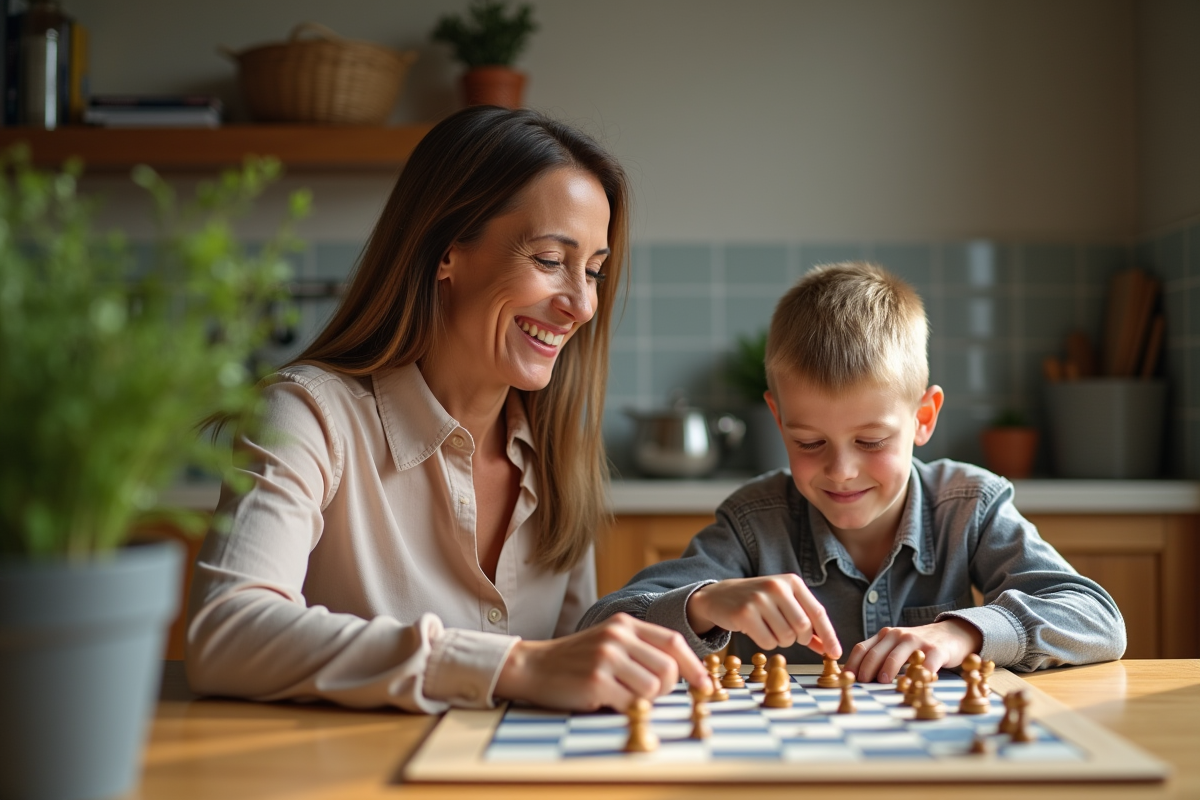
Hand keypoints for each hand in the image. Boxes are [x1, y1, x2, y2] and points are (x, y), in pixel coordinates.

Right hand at [493, 613, 707, 711]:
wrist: (533, 666)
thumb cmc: (576, 659)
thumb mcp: (609, 642)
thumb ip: (641, 649)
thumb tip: (682, 672)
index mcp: (624, 624)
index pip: (673, 642)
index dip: (694, 666)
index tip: (705, 685)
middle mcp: (617, 637)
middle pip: (668, 670)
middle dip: (666, 690)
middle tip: (647, 695)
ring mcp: (606, 658)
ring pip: (653, 689)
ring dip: (643, 701)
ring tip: (622, 695)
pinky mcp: (596, 681)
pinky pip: (631, 703)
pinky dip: (624, 708)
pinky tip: (606, 699)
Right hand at [685, 575, 841, 658]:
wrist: (719, 596)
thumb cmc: (758, 602)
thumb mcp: (784, 604)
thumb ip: (806, 622)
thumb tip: (827, 648)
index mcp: (792, 582)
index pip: (817, 612)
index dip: (828, 635)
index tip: (835, 654)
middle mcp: (777, 587)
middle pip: (803, 628)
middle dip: (799, 639)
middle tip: (787, 635)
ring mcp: (760, 599)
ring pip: (786, 637)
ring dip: (780, 641)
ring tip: (768, 628)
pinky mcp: (744, 613)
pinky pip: (767, 642)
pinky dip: (765, 643)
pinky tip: (755, 630)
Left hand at [843, 618, 982, 682]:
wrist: (951, 634)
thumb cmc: (918, 646)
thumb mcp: (896, 646)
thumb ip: (880, 656)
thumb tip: (859, 679)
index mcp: (885, 636)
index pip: (862, 649)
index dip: (852, 664)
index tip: (847, 679)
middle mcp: (898, 636)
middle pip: (875, 654)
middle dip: (866, 670)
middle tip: (863, 684)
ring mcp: (916, 642)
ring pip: (896, 657)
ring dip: (886, 670)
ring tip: (882, 683)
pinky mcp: (935, 651)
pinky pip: (925, 664)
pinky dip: (917, 675)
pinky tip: (912, 685)